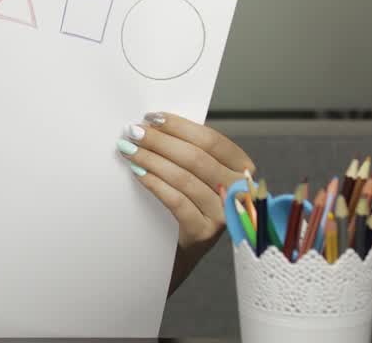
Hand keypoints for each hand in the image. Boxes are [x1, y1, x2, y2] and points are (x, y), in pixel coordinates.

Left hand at [116, 112, 254, 294]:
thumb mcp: (195, 176)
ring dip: (152, 159)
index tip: (152, 118)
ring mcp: (223, 215)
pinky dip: (155, 183)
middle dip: (160, 141)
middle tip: (134, 132)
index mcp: (242, 170)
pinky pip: (176, 201)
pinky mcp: (204, 233)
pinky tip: (138, 174)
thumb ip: (187, 151)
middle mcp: (239, 192)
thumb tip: (154, 124)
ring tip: (129, 150)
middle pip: (196, 157)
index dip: (180, 126)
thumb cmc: (185, 206)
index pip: (212, 141)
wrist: (178, 254)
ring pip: (184, 177)